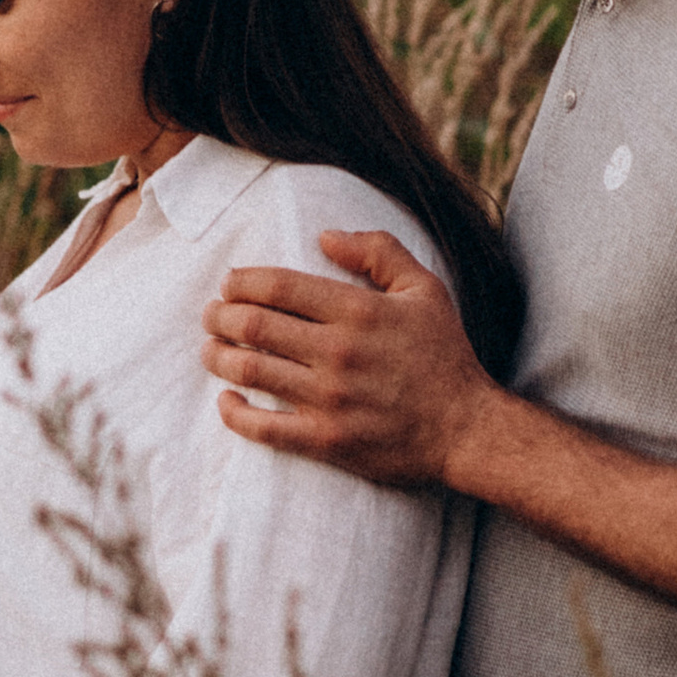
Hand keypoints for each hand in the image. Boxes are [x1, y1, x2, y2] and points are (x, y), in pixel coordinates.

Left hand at [202, 228, 501, 492]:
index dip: (242, 282)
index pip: (278, 286)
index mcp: (358, 311)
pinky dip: (234, 413)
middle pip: (253, 326)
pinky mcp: (325, 440)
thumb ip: (378, 252)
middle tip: (212, 316)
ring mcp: (328, 400)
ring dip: (218, 357)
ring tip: (211, 349)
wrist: (466, 429)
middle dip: (219, 316)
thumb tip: (324, 236)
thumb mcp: (424, 289)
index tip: (229, 284)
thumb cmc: (444, 356)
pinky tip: (226, 400)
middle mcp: (337, 353)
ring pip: (249, 372)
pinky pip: (263, 428)